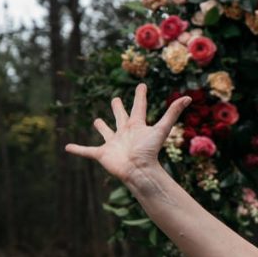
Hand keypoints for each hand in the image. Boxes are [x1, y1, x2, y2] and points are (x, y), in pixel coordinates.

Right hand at [65, 83, 190, 182]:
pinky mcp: (102, 154)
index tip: (142, 85)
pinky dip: (78, 149)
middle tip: (115, 99)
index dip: (141, 96)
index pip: (139, 107)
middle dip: (118, 108)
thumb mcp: (161, 129)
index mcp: (136, 126)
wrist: (139, 170)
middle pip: (120, 117)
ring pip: (105, 132)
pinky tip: (68, 147)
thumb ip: (173, 113)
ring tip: (97, 121)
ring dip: (101, 127)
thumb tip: (189, 98)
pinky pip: (87, 151)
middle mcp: (125, 133)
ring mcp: (113, 143)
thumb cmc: (150, 151)